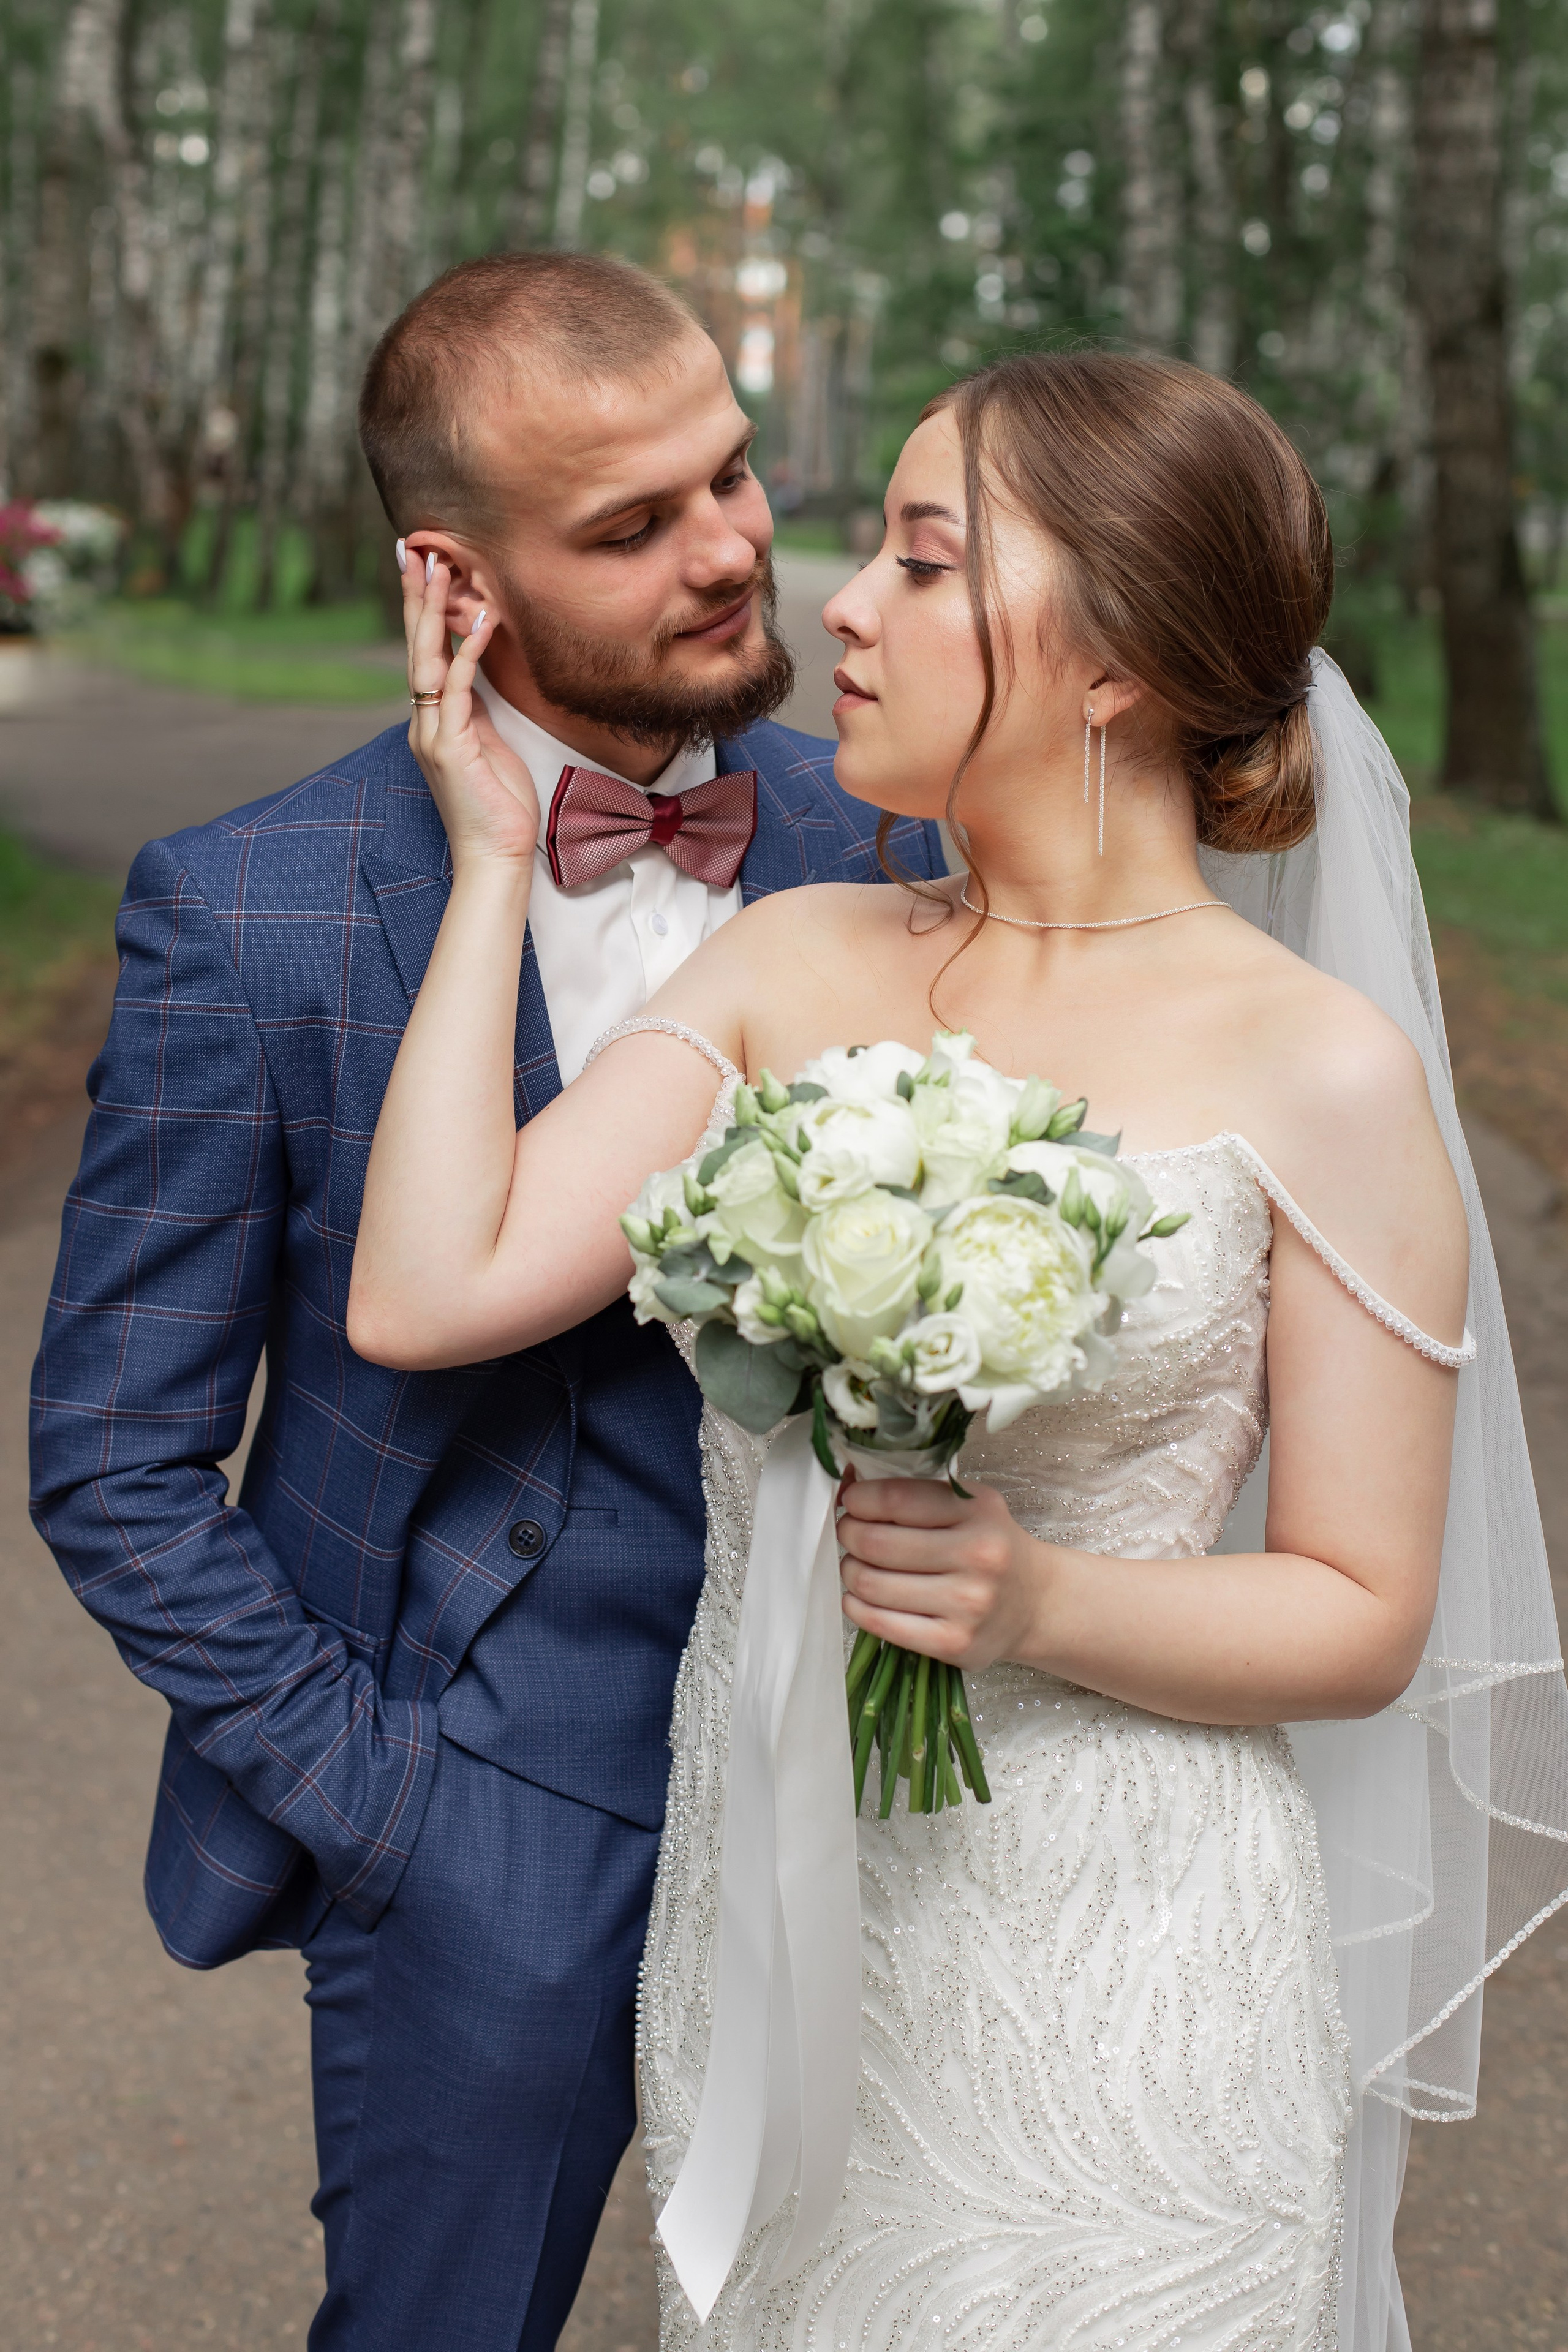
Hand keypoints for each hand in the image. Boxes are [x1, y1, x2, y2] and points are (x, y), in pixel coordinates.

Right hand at [404, 552, 538, 869]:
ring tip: (438, 566)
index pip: (425, 654)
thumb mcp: (488, 747)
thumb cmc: (497, 807)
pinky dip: (467, 652)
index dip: (423, 611)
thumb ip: (476, 711)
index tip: (423, 569)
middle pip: (415, 646)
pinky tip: (480, 620)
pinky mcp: (450, 747)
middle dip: (415, 596)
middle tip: (413, 549)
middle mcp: (426, 723)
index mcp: (434, 722)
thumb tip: (475, 676)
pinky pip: (458, 689)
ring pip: (427, 659)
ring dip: (433, 611)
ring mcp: (433, 734)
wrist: (494, 856)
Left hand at [836, 1474, 1049, 1668]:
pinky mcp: (954, 1644)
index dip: (858, 1499)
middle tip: (849, 1533)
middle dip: (848, 1533)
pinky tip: (860, 1597)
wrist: (1036, 1603)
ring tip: (858, 1564)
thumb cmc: (991, 1547)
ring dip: (850, 1570)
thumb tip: (847, 1485)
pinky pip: (880, 1623)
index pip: (895, 1499)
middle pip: (875, 1543)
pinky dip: (856, 1607)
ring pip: (871, 1584)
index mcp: (978, 1511)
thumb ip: (916, 1493)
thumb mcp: (970, 1505)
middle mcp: (977, 1556)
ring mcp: (967, 1604)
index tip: (852, 1501)